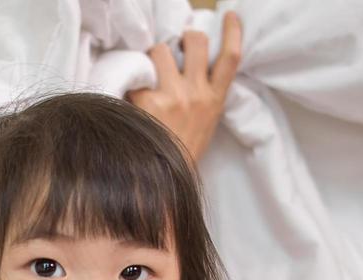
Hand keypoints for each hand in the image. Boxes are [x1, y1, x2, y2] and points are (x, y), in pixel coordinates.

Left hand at [128, 10, 242, 163]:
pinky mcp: (150, 102)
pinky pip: (137, 74)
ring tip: (148, 72)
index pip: (230, 59)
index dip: (233, 33)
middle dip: (184, 37)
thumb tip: (192, 70)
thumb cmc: (183, 151)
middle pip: (197, 43)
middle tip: (175, 47)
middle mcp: (197, 94)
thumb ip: (204, 97)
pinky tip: (129, 93)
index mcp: (215, 100)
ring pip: (161, 50)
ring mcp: (174, 96)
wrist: (166, 180)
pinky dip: (131, 79)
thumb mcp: (206, 124)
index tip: (230, 16)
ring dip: (152, 55)